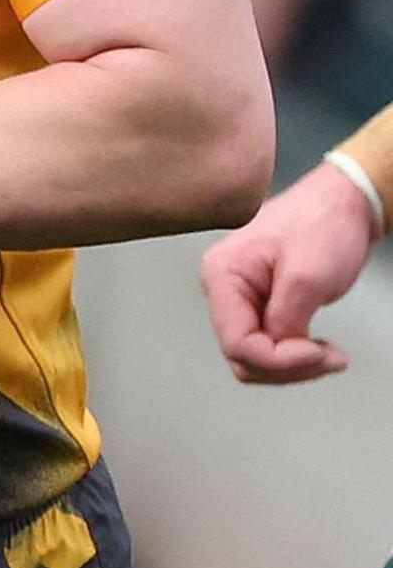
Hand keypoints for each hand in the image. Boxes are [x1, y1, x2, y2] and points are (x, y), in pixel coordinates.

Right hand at [204, 162, 380, 383]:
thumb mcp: (307, 276)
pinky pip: (268, 344)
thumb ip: (285, 321)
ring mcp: (240, 298)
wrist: (344, 201)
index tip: (316, 354)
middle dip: (286, 366)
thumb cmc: (323, 222)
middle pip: (242, 354)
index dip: (276, 359)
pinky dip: (295, 354)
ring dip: (292, 365)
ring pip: (255, 356)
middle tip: (328, 358)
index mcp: (222, 276)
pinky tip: (319, 347)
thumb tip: (279, 354)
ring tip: (330, 355)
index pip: (236, 341)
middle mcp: (223, 289)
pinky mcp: (260, 304)